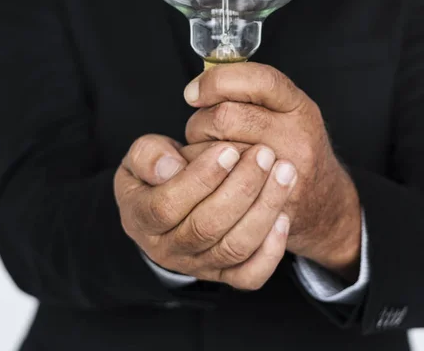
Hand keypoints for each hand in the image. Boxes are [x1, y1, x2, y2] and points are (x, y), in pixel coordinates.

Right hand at [113, 134, 296, 289]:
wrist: (168, 203)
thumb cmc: (159, 173)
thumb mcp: (142, 156)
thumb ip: (148, 155)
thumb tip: (169, 167)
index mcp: (140, 218)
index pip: (167, 206)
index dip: (200, 178)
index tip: (229, 149)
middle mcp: (167, 249)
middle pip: (206, 227)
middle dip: (241, 187)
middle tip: (264, 154)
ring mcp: (197, 265)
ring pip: (233, 248)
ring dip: (264, 209)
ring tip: (283, 172)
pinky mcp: (224, 275)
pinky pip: (250, 275)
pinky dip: (271, 251)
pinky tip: (283, 216)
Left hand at [183, 63, 361, 280]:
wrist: (325, 203)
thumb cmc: (293, 149)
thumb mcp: (285, 112)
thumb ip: (249, 94)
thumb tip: (195, 91)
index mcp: (299, 106)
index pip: (258, 80)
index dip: (217, 81)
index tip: (194, 93)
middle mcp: (296, 136)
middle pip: (226, 117)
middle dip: (201, 122)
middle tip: (202, 131)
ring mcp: (283, 173)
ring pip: (214, 152)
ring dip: (196, 151)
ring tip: (207, 156)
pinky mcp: (266, 203)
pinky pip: (215, 185)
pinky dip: (200, 179)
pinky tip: (210, 178)